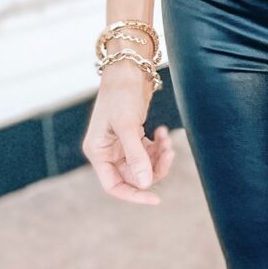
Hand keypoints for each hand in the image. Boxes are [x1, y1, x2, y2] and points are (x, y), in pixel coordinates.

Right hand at [83, 59, 174, 205]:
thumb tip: (145, 184)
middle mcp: (107, 151)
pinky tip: (163, 131)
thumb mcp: (127, 125)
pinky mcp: (133, 137)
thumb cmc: (121, 94)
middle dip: (153, 167)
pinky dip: (158, 145)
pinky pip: (148, 152)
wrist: (129, 68)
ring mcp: (120, 145)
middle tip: (169, 152)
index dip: (134, 195)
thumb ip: (136, 155)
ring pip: (144, 165)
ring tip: (167, 139)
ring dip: (159, 156)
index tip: (156, 199)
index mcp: (98, 152)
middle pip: (134, 176)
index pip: (114, 186)